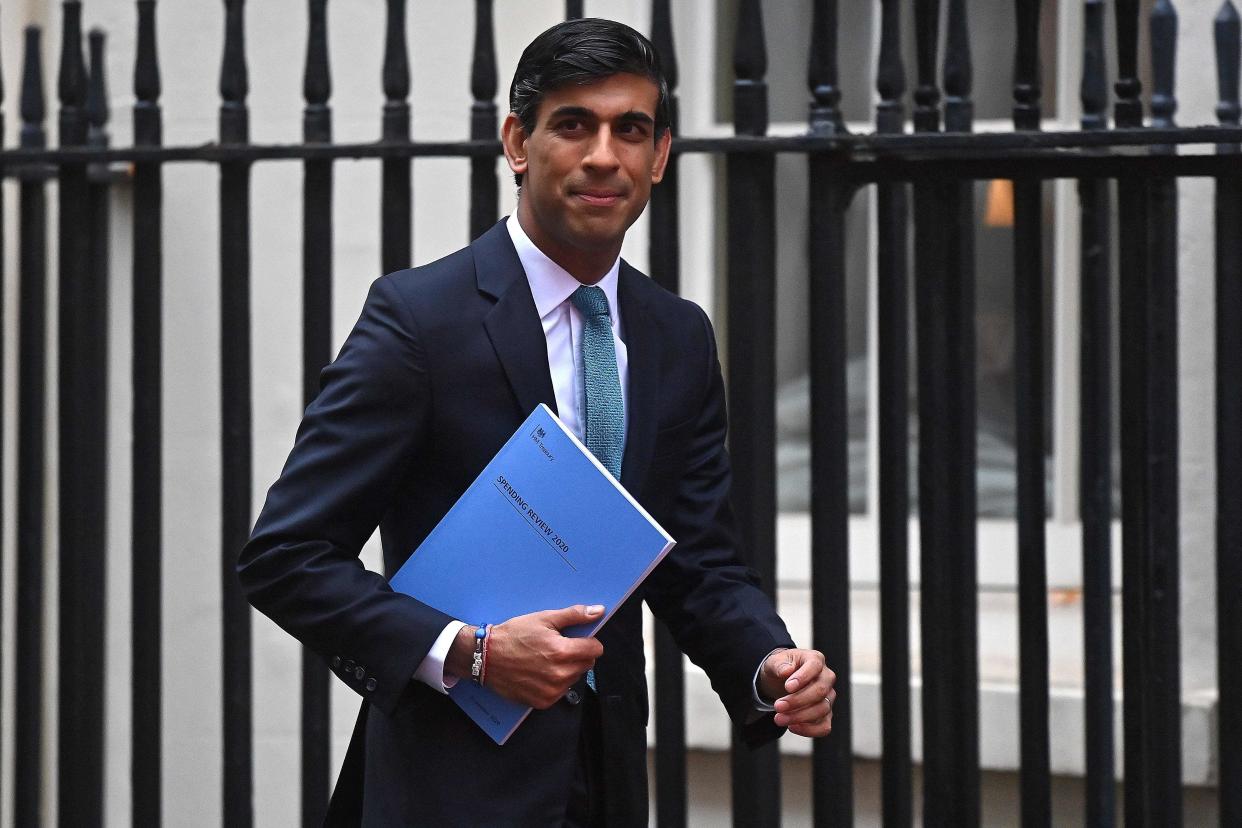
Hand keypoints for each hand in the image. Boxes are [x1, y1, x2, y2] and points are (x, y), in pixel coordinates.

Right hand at [453, 604, 604, 709]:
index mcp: (561, 652)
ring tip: (546, 660)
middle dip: (578, 654)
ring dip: (567, 669)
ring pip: (575, 678)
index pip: (595, 649)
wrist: (486, 657)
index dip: (588, 641)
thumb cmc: (513, 635)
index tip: (577, 639)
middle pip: (587, 664)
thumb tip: (598, 611)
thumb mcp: (544, 618)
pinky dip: (555, 682)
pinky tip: (540, 672)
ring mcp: (551, 691)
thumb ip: (574, 615)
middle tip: (558, 647)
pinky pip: (561, 691)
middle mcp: (559, 675)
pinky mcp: (543, 702)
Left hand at [758, 648, 836, 736]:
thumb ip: (778, 664)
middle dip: (797, 701)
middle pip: (820, 691)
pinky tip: (792, 727)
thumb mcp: (774, 662)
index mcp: (815, 660)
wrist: (780, 681)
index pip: (815, 666)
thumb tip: (786, 671)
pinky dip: (809, 730)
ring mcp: (828, 697)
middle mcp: (826, 678)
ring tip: (779, 718)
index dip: (802, 678)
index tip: (787, 687)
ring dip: (799, 717)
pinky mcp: (826, 714)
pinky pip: (824, 726)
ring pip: (822, 709)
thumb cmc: (781, 668)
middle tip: (777, 706)